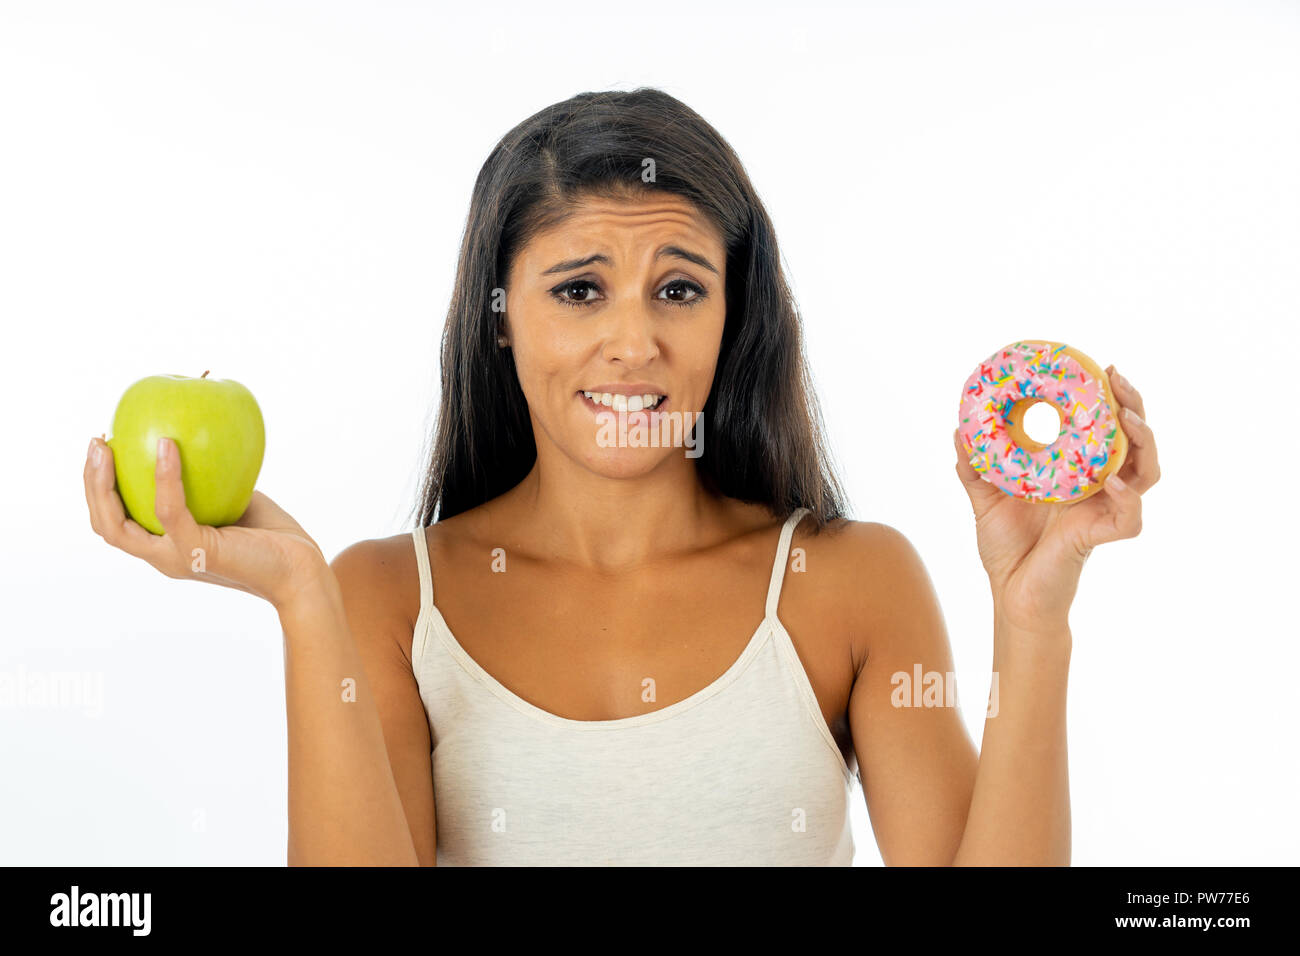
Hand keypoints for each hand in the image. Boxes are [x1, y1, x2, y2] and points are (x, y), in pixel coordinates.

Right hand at [84, 435, 330, 611]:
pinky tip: (167, 446)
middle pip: (105, 524)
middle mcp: (163, 556)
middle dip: (91, 483)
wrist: (302, 571)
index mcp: (166, 545)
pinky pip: (170, 511)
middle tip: (96, 442)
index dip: (99, 487)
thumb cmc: (271, 536)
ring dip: (105, 484)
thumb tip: (192, 438)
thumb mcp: (231, 501)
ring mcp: (176, 558)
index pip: (116, 521)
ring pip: (120, 526)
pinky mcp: (197, 552)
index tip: (102, 447)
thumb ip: (207, 481)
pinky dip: (165, 478)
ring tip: (106, 447)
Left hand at [952, 365, 1159, 629]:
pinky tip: (1112, 482)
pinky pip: (1129, 518)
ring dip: (1142, 444)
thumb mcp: (985, 499)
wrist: (1011, 596)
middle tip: (1118, 381)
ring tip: (1128, 420)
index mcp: (1077, 473)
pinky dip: (1127, 499)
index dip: (1112, 400)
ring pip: (1146, 474)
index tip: (1103, 369)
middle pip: (1136, 442)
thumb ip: (975, 466)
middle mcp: (1098, 489)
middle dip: (1134, 408)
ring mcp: (1104, 512)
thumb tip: (959, 430)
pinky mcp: (1101, 538)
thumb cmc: (1006, 551)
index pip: (1107, 430)